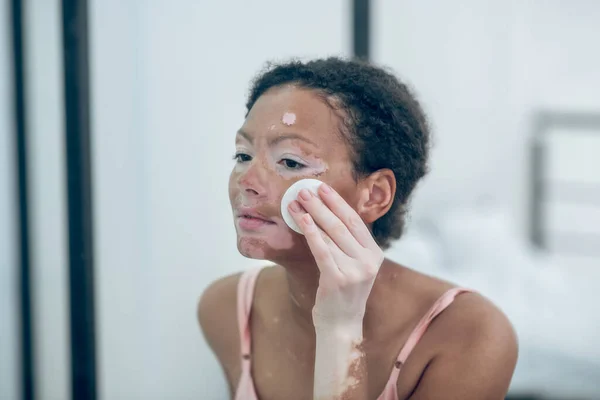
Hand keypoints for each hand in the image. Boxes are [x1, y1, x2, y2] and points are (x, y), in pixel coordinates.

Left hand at [288, 183, 383, 325]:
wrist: (341, 325)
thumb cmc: (343, 292)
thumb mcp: (354, 265)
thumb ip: (347, 243)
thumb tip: (324, 212)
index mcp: (374, 254)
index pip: (355, 221)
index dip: (337, 202)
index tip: (322, 188)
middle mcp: (368, 261)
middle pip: (342, 225)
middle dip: (321, 204)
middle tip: (304, 190)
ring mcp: (355, 271)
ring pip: (330, 235)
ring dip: (311, 215)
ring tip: (296, 202)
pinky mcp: (338, 279)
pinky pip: (321, 250)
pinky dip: (310, 232)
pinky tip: (300, 219)